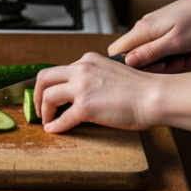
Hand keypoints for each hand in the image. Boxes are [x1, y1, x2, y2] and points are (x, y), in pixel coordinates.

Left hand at [33, 53, 163, 132]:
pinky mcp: (85, 107)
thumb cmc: (140, 90)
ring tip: (46, 120)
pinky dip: (55, 126)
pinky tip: (54, 130)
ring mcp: (81, 87)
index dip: (51, 85)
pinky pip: (62, 119)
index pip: (60, 70)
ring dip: (43, 110)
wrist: (154, 96)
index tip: (49, 95)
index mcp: (88, 60)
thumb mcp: (112, 73)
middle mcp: (81, 69)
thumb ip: (95, 78)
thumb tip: (83, 94)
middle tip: (39, 108)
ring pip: (48, 96)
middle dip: (37, 94)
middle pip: (44, 78)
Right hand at [107, 0, 190, 70]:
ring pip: (155, 54)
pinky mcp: (165, 29)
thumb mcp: (175, 43)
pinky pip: (166, 47)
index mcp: (143, 29)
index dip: (128, 67)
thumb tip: (127, 62)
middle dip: (159, 66)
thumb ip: (149, 53)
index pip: (116, 51)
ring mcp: (155, 28)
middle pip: (138, 56)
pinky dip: (179, 52)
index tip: (152, 70)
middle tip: (178, 63)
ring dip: (173, 60)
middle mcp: (145, 27)